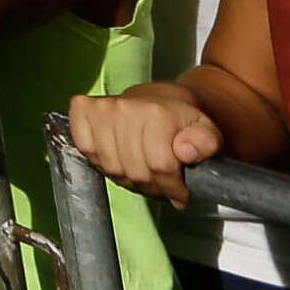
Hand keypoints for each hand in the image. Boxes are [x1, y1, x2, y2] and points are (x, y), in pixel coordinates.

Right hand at [69, 81, 225, 206]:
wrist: (162, 100)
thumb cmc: (182, 122)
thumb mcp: (208, 133)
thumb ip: (205, 143)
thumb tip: (185, 150)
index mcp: (157, 113)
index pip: (159, 166)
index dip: (172, 186)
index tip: (180, 189)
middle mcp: (124, 107)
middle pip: (134, 170)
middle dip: (151, 185)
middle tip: (161, 182)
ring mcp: (101, 107)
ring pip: (110, 166)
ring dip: (127, 178)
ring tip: (142, 171)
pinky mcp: (82, 109)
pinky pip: (86, 149)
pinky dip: (100, 160)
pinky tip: (117, 156)